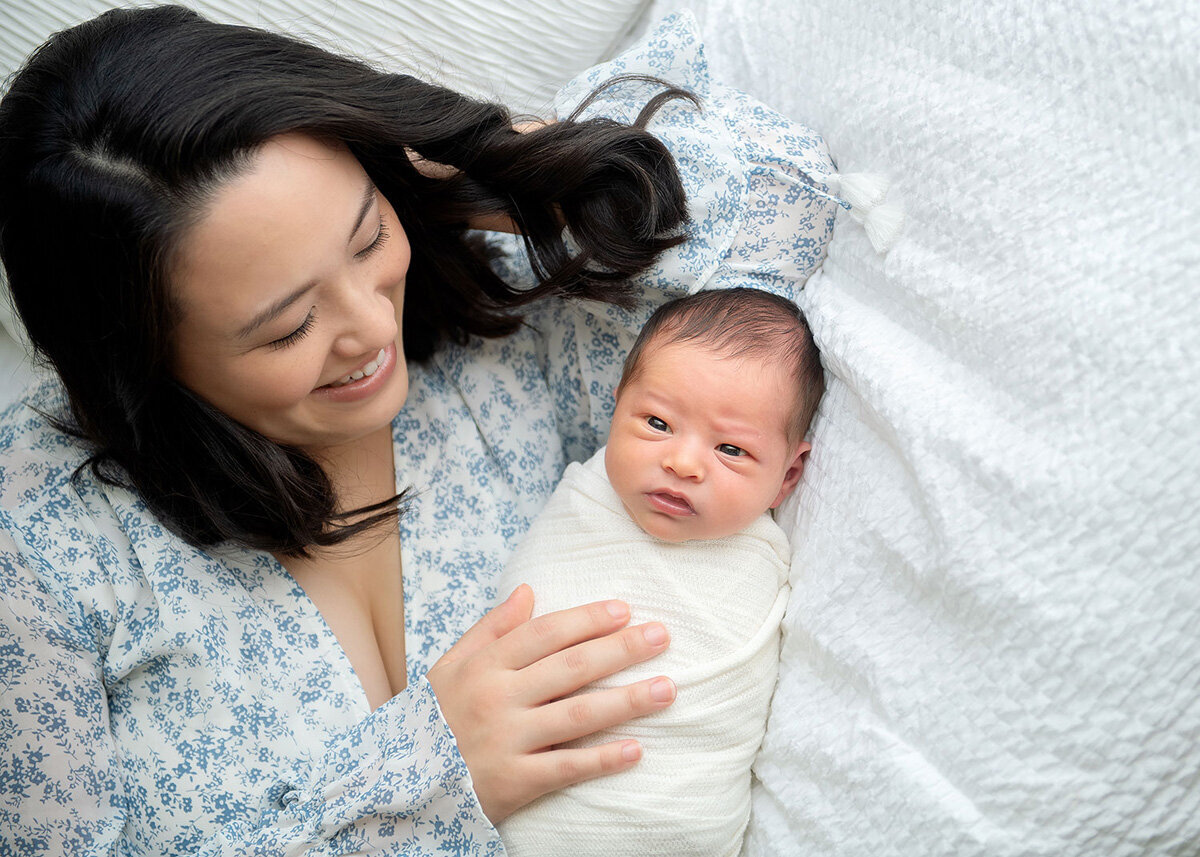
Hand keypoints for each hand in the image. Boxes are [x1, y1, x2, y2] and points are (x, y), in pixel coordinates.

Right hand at [426, 584, 674, 822]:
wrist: (399, 782)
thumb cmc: (434, 718)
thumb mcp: (450, 666)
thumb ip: (491, 628)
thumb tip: (529, 590)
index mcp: (485, 666)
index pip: (546, 634)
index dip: (587, 619)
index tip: (625, 610)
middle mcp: (498, 698)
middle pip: (570, 668)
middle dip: (621, 650)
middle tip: (661, 636)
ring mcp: (506, 740)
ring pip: (577, 715)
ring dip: (627, 701)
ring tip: (666, 689)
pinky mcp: (514, 782)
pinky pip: (566, 769)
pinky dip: (602, 760)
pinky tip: (636, 750)